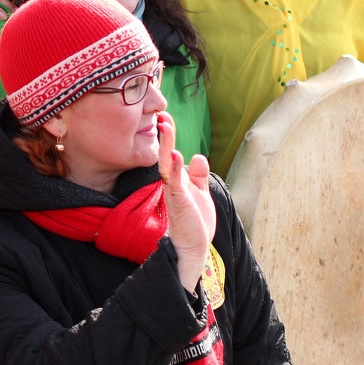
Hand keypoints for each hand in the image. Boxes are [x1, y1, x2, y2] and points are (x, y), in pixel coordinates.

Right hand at [157, 111, 215, 292]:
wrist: (194, 248)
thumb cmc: (196, 223)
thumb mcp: (201, 193)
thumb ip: (199, 175)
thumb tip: (198, 155)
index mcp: (177, 181)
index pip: (170, 154)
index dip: (169, 137)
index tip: (165, 118)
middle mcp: (172, 184)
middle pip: (165, 155)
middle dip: (165, 136)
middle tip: (162, 116)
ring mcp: (174, 192)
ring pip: (166, 165)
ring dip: (165, 146)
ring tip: (165, 128)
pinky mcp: (179, 201)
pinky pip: (174, 182)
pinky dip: (174, 168)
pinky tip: (175, 154)